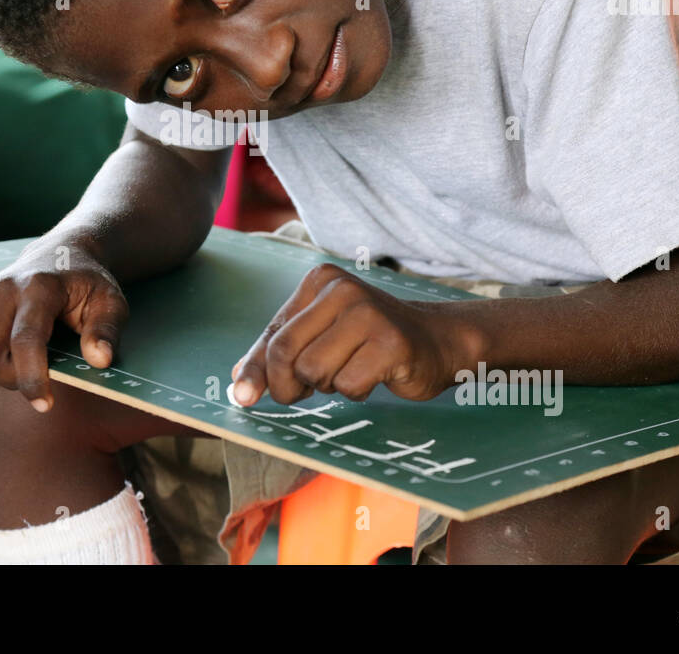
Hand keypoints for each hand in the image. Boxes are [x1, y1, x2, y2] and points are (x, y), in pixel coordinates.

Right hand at [0, 241, 127, 411]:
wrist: (59, 256)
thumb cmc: (86, 287)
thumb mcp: (111, 304)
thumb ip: (107, 330)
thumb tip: (98, 360)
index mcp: (39, 288)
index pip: (25, 341)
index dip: (31, 380)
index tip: (45, 404)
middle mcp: (1, 286)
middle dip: (7, 379)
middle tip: (29, 376)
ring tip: (7, 365)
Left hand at [230, 263, 460, 406]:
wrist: (439, 340)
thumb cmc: (371, 340)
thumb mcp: (323, 334)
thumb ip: (282, 351)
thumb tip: (239, 380)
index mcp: (320, 282)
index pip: (274, 332)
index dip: (256, 368)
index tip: (242, 395)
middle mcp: (342, 290)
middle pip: (285, 352)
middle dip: (286, 386)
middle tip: (300, 396)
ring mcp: (369, 314)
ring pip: (314, 372)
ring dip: (327, 386)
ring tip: (349, 371)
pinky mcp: (391, 343)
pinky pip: (348, 386)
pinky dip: (355, 391)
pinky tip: (373, 376)